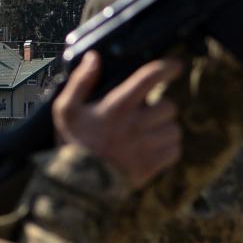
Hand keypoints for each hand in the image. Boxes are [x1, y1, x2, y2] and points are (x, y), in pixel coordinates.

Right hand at [52, 52, 182, 188]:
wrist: (77, 185)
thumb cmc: (72, 143)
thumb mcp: (66, 110)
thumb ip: (81, 82)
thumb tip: (94, 58)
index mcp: (117, 106)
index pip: (149, 78)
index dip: (166, 68)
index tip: (175, 66)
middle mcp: (136, 124)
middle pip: (169, 106)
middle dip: (160, 108)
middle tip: (146, 114)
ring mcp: (147, 146)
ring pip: (174, 129)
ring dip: (165, 129)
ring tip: (147, 133)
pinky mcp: (152, 165)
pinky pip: (175, 151)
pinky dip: (168, 149)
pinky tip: (152, 149)